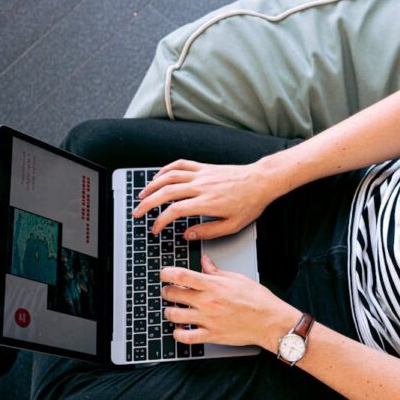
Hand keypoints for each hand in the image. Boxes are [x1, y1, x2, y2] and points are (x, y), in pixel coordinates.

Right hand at [132, 159, 277, 239]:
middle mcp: (200, 186)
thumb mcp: (232, 226)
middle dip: (147, 203)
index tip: (155, 229)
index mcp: (206, 203)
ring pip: (169, 176)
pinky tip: (159, 176)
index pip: (174, 211)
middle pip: (165, 192)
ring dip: (152, 186)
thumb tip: (188, 235)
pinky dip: (166, 169)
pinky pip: (180, 165)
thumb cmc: (250, 203)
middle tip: (137, 213)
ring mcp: (201, 174)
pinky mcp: (204, 167)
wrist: (261, 181)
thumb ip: (208, 231)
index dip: (160, 221)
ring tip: (142, 195)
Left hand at [160, 254, 298, 349]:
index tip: (164, 273)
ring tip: (173, 309)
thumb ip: (216, 270)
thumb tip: (205, 261)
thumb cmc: (258, 299)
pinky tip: (180, 329)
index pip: (181, 276)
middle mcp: (207, 302)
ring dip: (169, 311)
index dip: (166, 273)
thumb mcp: (237, 278)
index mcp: (213, 285)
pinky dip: (177, 333)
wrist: (270, 321)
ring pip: (174, 315)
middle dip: (167, 291)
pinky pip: (185, 337)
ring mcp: (207, 320)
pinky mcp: (210, 335)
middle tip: (169, 291)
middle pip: (173, 294)